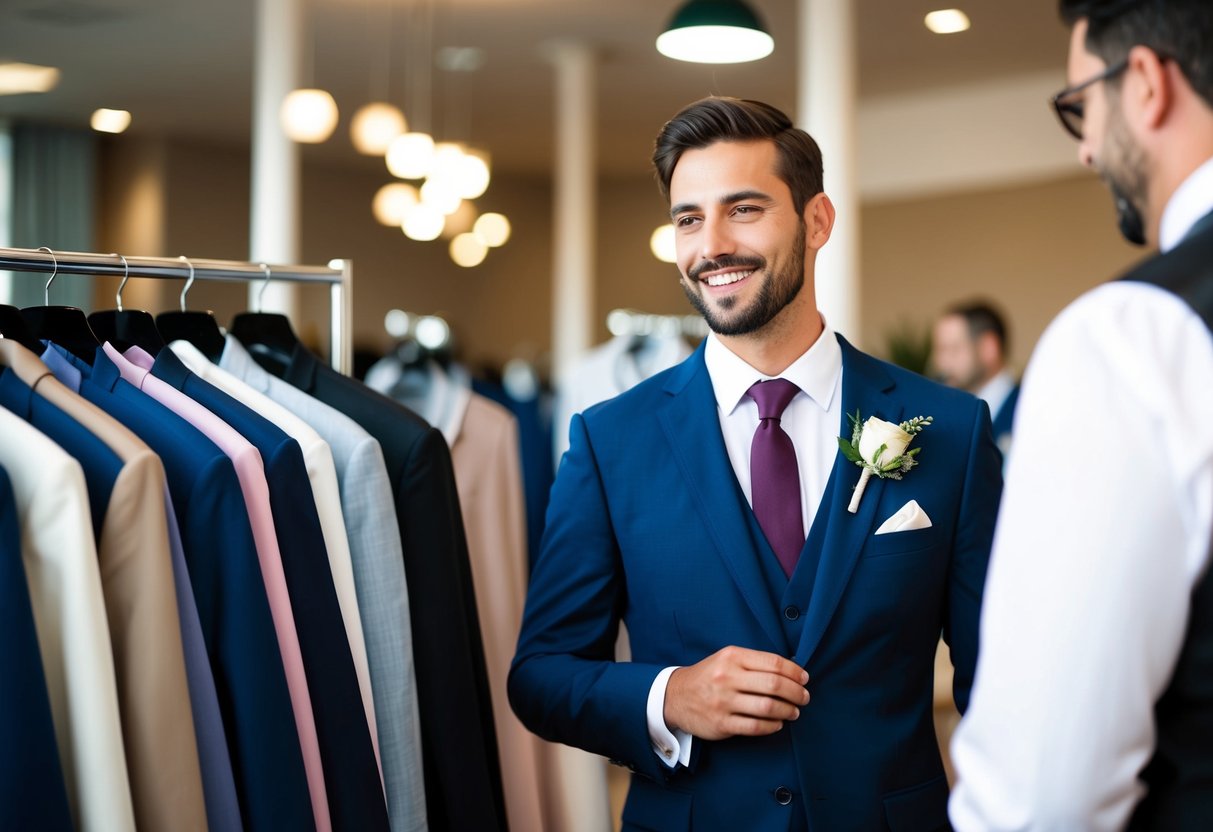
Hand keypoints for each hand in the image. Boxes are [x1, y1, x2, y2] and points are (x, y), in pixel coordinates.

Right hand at [663, 646, 809, 740]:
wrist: (675, 696)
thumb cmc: (710, 676)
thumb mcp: (727, 659)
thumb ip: (754, 662)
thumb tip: (791, 672)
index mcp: (732, 657)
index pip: (773, 663)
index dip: (794, 672)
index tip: (804, 679)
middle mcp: (727, 677)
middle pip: (774, 685)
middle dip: (796, 693)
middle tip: (804, 698)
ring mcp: (723, 701)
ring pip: (768, 707)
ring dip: (788, 710)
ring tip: (794, 712)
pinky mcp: (721, 723)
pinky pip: (755, 726)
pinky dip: (773, 726)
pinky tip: (778, 723)